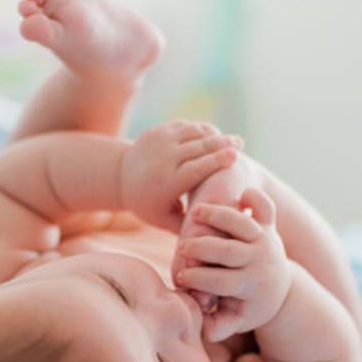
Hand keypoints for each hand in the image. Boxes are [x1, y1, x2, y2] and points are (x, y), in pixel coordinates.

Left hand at [120, 120, 241, 231]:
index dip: (216, 161)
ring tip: (233, 141)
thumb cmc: (148, 204)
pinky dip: (202, 130)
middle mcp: (162, 158)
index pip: (195, 168)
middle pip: (198, 147)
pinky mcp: (159, 130)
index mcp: (165, 182)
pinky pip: (186, 127)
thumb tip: (217, 235)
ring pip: (194, 133)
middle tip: (240, 144)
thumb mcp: (163, 220)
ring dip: (215, 135)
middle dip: (222, 144)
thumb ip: (188, 225)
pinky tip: (215, 137)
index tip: (235, 156)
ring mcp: (159, 140)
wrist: (121, 177)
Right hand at [174, 187, 290, 341]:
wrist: (280, 287)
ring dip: (218, 216)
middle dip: (203, 248)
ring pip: (243, 224)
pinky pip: (266, 207)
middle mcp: (260, 261)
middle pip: (231, 251)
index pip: (222, 281)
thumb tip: (201, 327)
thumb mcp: (236, 320)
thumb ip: (218, 327)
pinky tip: (239, 195)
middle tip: (182, 247)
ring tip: (194, 213)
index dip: (198, 279)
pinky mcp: (269, 225)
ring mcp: (265, 241)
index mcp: (252, 286)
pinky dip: (255, 198)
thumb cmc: (248, 305)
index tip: (180, 278)